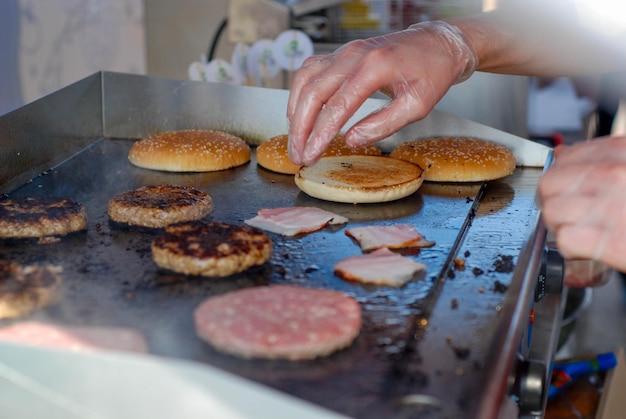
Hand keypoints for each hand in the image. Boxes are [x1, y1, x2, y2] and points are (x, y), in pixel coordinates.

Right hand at [287, 21, 477, 164]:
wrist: (436, 44)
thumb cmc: (431, 74)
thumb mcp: (417, 106)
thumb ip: (383, 125)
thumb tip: (351, 141)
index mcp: (374, 67)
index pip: (337, 106)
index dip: (319, 134)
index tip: (310, 155)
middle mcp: (353, 55)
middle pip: (313, 93)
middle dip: (300, 129)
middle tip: (298, 155)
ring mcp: (344, 51)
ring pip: (305, 80)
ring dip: (295, 112)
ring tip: (296, 140)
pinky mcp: (340, 54)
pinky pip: (310, 72)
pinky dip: (300, 95)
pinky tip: (299, 115)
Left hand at [538, 136, 625, 272]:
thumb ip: (607, 158)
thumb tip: (564, 156)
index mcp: (625, 152)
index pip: (568, 158)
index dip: (561, 176)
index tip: (566, 188)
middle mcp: (618, 174)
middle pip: (551, 185)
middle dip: (554, 201)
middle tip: (569, 214)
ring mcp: (615, 206)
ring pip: (554, 212)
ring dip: (562, 225)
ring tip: (582, 231)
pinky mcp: (616, 241)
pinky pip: (567, 239)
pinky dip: (572, 248)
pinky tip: (588, 248)